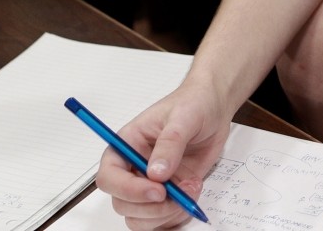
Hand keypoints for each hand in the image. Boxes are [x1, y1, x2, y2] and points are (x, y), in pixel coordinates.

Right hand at [96, 80, 236, 230]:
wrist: (213, 109)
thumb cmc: (192, 104)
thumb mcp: (183, 117)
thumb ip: (169, 144)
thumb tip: (156, 173)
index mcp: (126, 146)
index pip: (109, 177)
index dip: (128, 189)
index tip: (157, 190)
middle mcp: (134, 169)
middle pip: (123, 204)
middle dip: (151, 207)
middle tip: (178, 194)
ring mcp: (150, 185)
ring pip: (141, 218)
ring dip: (166, 214)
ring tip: (190, 190)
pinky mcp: (168, 195)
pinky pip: (162, 221)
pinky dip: (178, 217)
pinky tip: (192, 195)